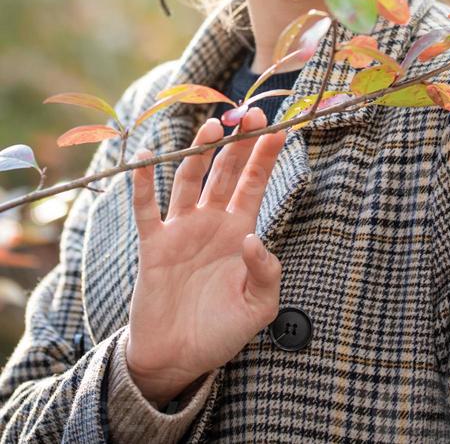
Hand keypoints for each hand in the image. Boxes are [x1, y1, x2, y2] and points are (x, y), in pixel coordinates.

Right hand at [124, 108, 286, 405]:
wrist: (179, 359)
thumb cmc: (222, 331)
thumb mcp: (259, 308)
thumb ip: (266, 273)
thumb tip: (252, 238)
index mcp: (240, 230)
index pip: (254, 183)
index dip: (265, 156)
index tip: (279, 128)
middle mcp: (211, 221)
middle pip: (226, 171)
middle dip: (239, 143)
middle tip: (251, 114)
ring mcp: (181, 229)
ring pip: (190, 179)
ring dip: (200, 152)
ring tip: (214, 127)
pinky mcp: (154, 244)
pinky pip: (147, 209)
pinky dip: (144, 184)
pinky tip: (146, 158)